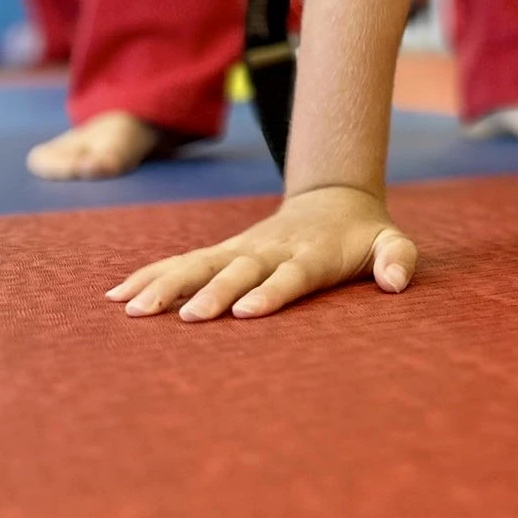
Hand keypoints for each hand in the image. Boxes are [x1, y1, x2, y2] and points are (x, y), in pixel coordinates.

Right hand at [106, 185, 417, 320]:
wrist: (333, 201)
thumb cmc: (362, 235)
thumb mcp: (390, 241)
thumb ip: (397, 258)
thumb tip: (398, 282)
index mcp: (310, 255)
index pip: (290, 275)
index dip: (271, 292)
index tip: (248, 311)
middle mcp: (270, 251)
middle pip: (238, 271)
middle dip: (214, 292)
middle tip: (189, 316)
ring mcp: (242, 250)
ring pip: (201, 264)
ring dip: (168, 284)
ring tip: (133, 308)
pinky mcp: (222, 252)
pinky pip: (183, 263)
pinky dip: (152, 276)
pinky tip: (118, 296)